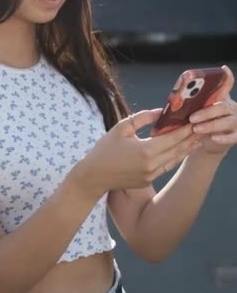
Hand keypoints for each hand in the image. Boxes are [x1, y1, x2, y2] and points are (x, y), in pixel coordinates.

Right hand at [75, 108, 199, 197]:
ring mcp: (151, 175)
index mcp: (146, 150)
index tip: (193, 119)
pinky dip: (174, 156)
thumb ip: (142, 118)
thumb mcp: (121, 128)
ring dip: (185, 149)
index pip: (173, 138)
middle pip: (178, 149)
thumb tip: (160, 111)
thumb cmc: (104, 149)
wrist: (94, 176)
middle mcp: (152, 165)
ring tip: (195, 138)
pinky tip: (179, 149)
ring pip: (174, 159)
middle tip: (199, 127)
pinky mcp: (148, 180)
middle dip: (189, 138)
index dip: (185, 129)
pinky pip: (165, 166)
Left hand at [189, 65, 236, 154]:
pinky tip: (213, 138)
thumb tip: (177, 99)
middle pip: (222, 107)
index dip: (227, 77)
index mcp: (223, 99)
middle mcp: (233, 108)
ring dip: (210, 125)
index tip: (223, 69)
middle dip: (206, 112)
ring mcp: (236, 121)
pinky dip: (223, 138)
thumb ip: (195, 103)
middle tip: (191, 117)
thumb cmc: (204, 122)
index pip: (227, 84)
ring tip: (196, 129)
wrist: (213, 140)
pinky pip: (233, 136)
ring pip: (226, 121)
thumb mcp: (201, 112)